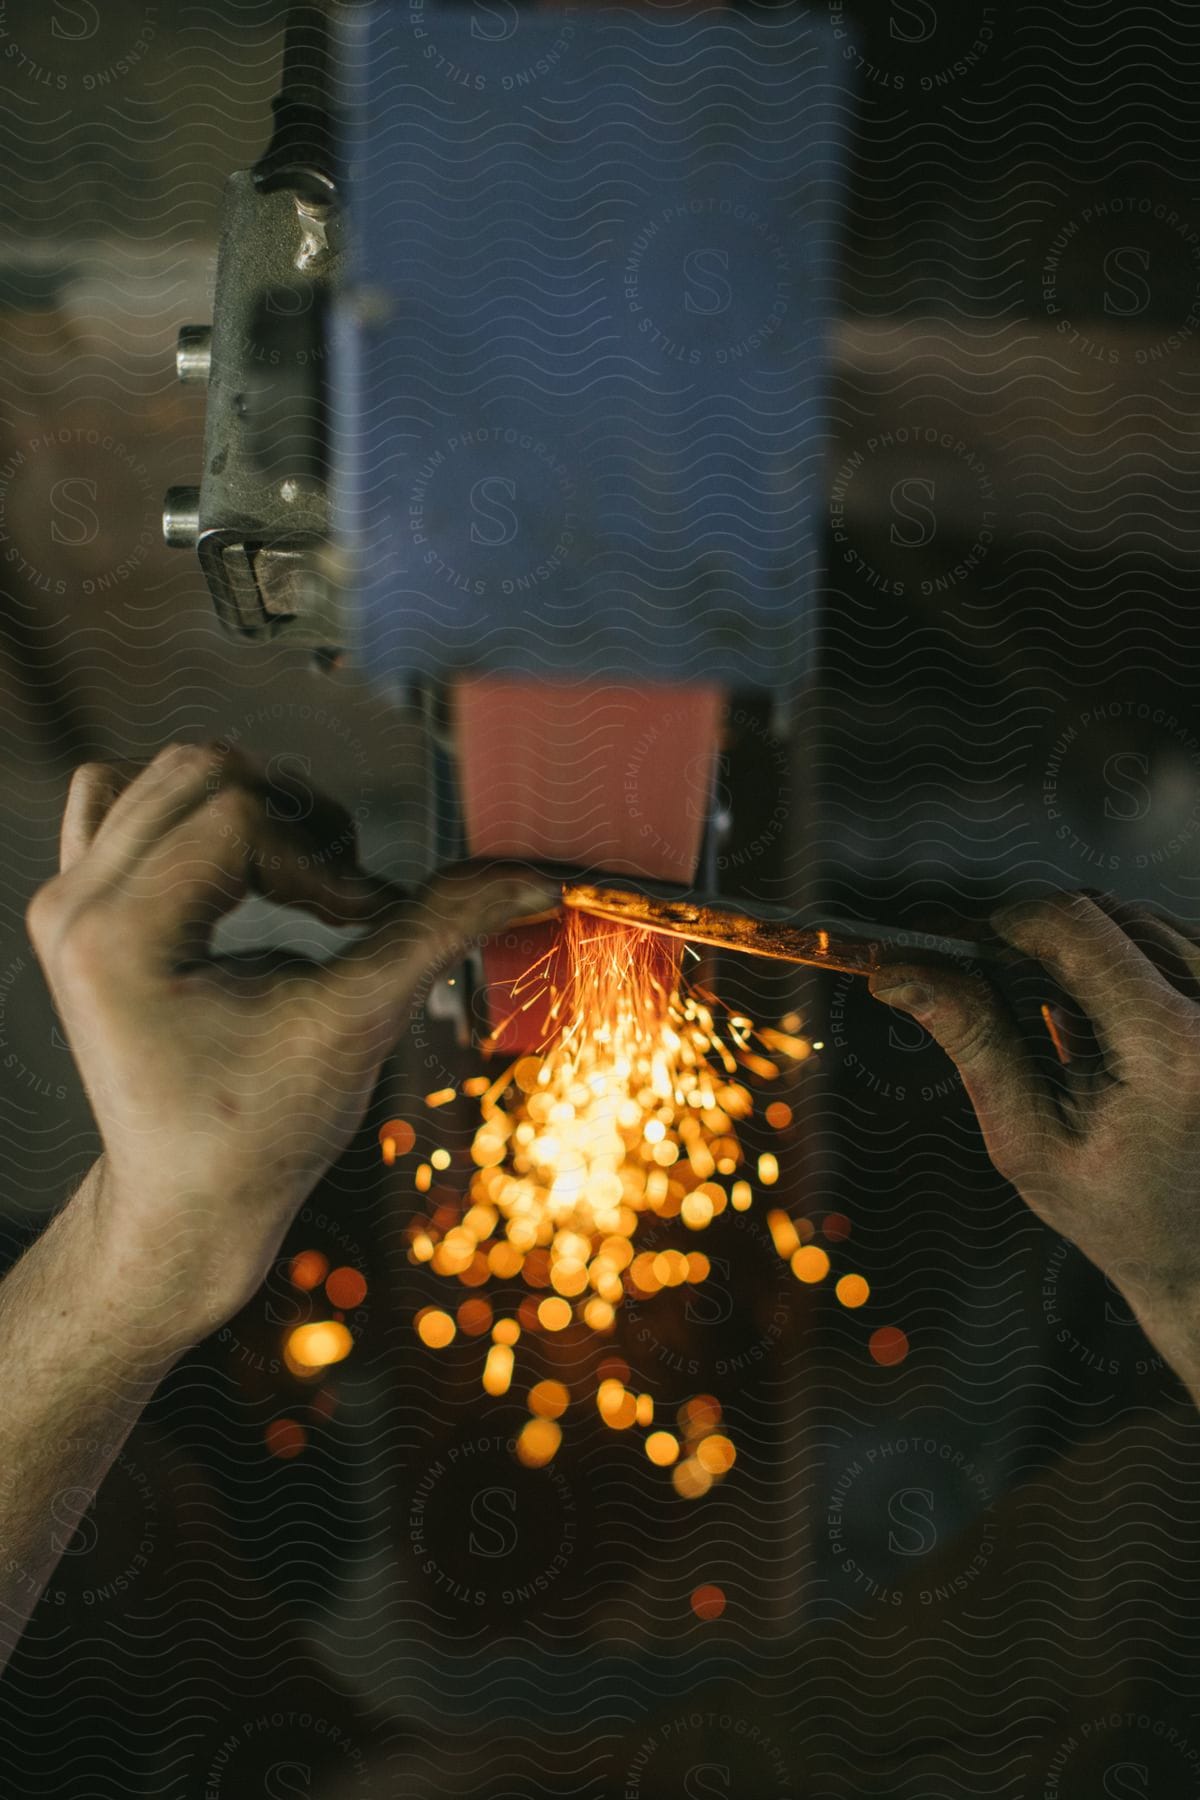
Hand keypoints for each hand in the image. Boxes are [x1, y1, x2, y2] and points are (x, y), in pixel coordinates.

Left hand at [25, 742, 555, 1348]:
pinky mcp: (81, 906)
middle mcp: (73, 904)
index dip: (325, 862)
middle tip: (344, 899)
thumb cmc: (258, 1137)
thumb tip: (527, 876)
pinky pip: (123, 802)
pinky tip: (245, 873)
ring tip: (302, 882)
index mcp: (117, 935)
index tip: (367, 923)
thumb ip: (437, 932)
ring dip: (253, 809)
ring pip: (163, 774)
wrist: (188, 1205)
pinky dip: (195, 817)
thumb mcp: (354, 1026)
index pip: (241, 819)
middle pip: (201, 771)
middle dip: (295, 822)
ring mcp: (66, 901)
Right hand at [868, 894, 1199, 1381]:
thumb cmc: (1115, 1212)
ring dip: (1087, 951)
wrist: (1197, 1254)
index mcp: (1168, 1050)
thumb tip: (904, 976)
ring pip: (1142, 921)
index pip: (1077, 927)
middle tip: (994, 981)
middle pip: (1110, 914)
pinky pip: (1173, 944)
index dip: (1009, 922)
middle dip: (1042, 936)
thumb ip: (975, 1043)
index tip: (965, 945)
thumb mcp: (1027, 1140)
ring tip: (1058, 1021)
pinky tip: (1105, 1022)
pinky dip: (1127, 965)